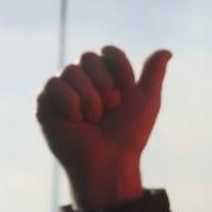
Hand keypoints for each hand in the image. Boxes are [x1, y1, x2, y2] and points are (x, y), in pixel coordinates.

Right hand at [35, 46, 170, 207]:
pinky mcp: (44, 102)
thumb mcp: (147, 101)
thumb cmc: (129, 134)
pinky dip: (71, 105)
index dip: (121, 74)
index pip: (109, 52)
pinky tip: (75, 122)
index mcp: (105, 76)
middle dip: (105, 87)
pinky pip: (54, 84)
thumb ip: (154, 73)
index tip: (126, 97)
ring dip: (90, 100)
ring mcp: (62, 89)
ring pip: (71, 71)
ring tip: (92, 120)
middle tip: (109, 111)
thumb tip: (167, 51)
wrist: (110, 161)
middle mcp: (82, 79)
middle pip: (88, 57)